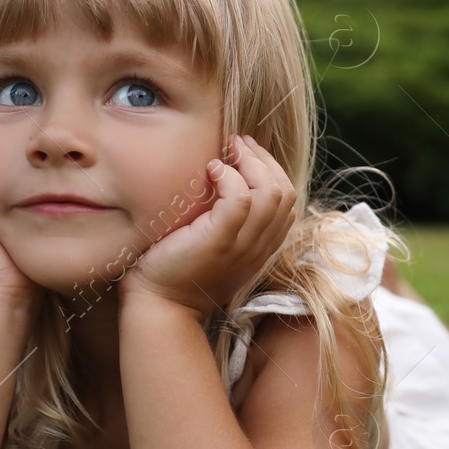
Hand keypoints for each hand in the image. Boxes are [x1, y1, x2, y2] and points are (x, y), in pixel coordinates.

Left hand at [120, 134, 296, 319]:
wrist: (160, 305)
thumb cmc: (177, 271)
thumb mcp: (214, 245)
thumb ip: (227, 222)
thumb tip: (222, 180)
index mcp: (261, 248)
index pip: (288, 203)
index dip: (273, 171)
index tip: (247, 154)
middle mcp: (258, 248)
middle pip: (286, 194)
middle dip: (265, 160)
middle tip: (238, 143)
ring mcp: (242, 247)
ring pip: (270, 193)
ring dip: (251, 163)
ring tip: (227, 151)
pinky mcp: (219, 242)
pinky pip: (241, 200)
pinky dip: (230, 177)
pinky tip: (211, 169)